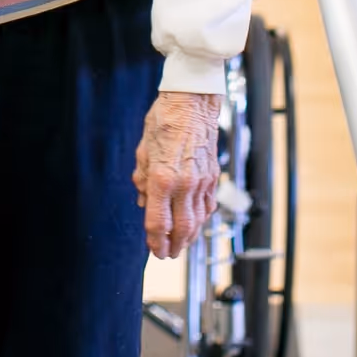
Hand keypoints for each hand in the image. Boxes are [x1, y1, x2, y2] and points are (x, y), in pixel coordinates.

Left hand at [132, 90, 221, 259]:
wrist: (192, 102)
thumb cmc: (164, 119)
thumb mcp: (143, 148)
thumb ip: (142, 178)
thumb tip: (142, 201)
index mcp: (162, 177)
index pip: (158, 221)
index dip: (155, 240)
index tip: (153, 249)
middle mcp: (184, 184)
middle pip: (181, 228)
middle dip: (174, 246)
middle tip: (168, 254)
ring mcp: (202, 182)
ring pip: (198, 220)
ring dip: (190, 237)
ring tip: (181, 245)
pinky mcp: (213, 177)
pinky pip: (208, 206)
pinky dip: (202, 220)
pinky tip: (196, 224)